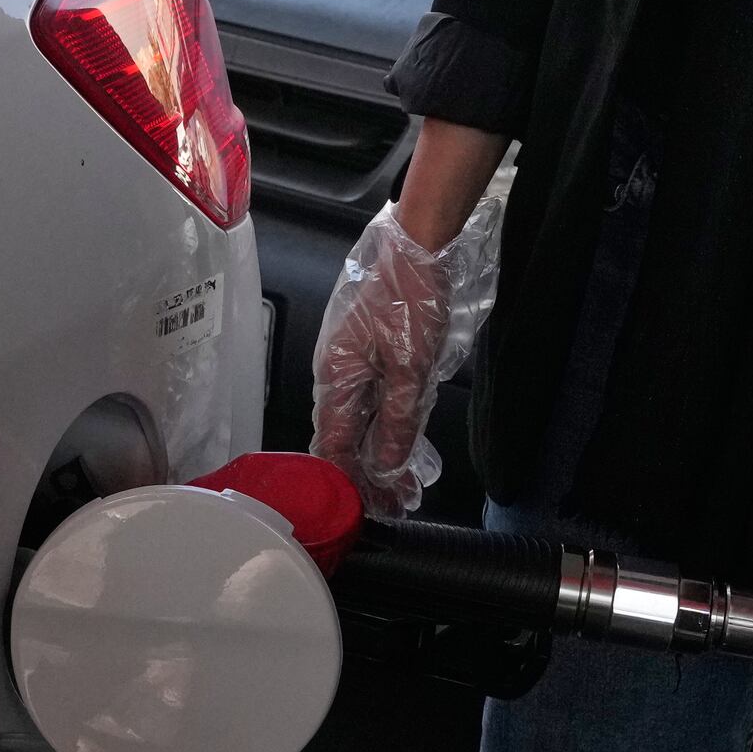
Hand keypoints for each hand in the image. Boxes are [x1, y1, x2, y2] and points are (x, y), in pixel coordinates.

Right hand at [307, 139, 508, 516]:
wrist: (419, 243)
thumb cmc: (410, 295)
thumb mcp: (410, 366)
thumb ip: (397, 419)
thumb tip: (385, 465)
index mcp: (336, 376)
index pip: (333, 444)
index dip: (352, 481)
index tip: (374, 508)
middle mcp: (337, 370)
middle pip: (345, 435)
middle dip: (369, 473)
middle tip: (397, 503)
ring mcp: (354, 358)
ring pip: (361, 417)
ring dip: (381, 451)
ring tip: (406, 482)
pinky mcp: (372, 348)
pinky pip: (374, 397)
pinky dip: (388, 423)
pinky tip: (404, 440)